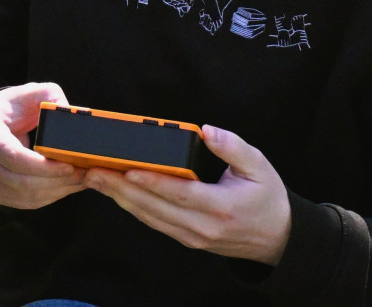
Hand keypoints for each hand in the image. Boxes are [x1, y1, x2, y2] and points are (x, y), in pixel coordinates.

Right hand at [0, 82, 86, 209]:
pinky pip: (25, 202)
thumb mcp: (32, 93)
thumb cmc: (14, 106)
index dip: (44, 167)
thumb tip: (72, 115)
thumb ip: (52, 99)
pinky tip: (64, 186)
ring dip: (56, 191)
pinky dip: (48, 197)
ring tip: (79, 180)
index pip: (15, 158)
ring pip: (25, 196)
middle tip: (83, 174)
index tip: (70, 165)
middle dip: (57, 181)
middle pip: (22, 182)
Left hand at [83, 125, 290, 264]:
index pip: (178, 193)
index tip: (125, 168)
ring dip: (119, 198)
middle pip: (154, 207)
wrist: (279, 240)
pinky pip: (154, 223)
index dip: (150, 181)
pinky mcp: (187, 239)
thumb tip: (208, 131)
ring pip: (149, 217)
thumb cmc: (268, 198)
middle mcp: (202, 226)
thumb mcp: (260, 166)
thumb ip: (233, 147)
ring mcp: (193, 236)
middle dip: (120, 188)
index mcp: (220, 206)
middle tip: (92, 170)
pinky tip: (115, 192)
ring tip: (94, 178)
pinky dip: (132, 208)